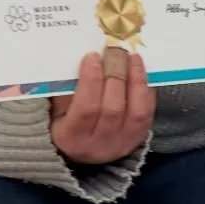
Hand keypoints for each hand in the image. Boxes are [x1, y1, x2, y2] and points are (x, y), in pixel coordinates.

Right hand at [49, 48, 153, 164]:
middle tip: (116, 51)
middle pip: (112, 108)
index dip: (91, 81)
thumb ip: (67, 88)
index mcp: (71, 137)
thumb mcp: (56, 109)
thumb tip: (85, 59)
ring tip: (133, 58)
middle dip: (115, 75)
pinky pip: (147, 114)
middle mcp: (98, 145)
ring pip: (136, 112)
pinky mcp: (138, 139)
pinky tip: (142, 73)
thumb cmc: (64, 123)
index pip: (86, 109)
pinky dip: (146, 91)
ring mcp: (121, 143)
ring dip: (136, 81)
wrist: (83, 152)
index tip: (93, 56)